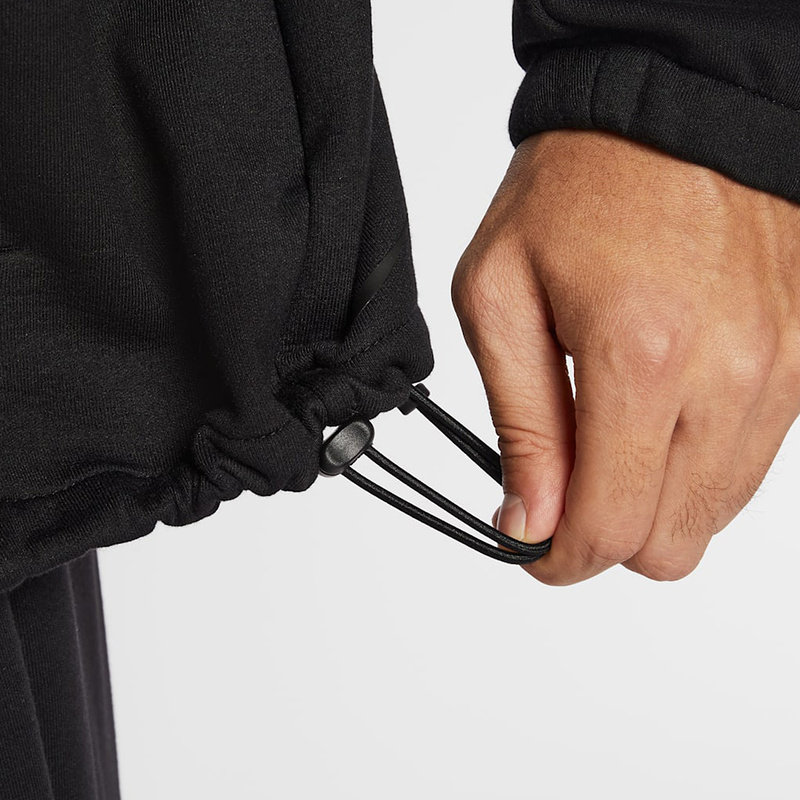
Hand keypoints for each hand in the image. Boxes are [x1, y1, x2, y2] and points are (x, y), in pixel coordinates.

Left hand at [452, 130, 799, 584]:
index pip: (611, 525)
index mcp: (642, 355)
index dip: (561, 558)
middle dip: (605, 535)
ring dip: (652, 502)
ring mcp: (779, 371)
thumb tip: (530, 522)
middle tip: (563, 487)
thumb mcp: (499, 299)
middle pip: (671, 544)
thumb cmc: (575, 192)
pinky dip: (694, 466)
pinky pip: (748, 466)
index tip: (532, 546)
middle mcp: (730, 374)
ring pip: (714, 516)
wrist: (667, 115)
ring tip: (607, 437)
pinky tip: (658, 415)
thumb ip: (521, 424)